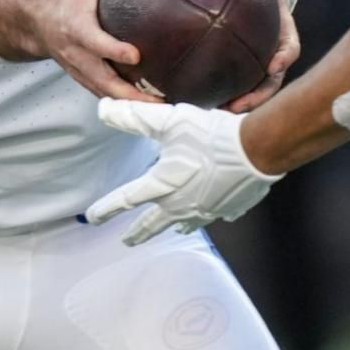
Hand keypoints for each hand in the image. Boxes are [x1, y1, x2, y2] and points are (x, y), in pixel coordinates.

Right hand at [0, 0, 162, 102]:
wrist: (35, 20)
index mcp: (76, 26)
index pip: (94, 42)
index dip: (113, 50)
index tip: (136, 55)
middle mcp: (75, 53)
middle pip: (102, 80)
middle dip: (130, 94)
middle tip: (161, 101)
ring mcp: (78, 70)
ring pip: (105, 94)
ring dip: (132, 105)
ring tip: (164, 110)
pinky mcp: (83, 79)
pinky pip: (105, 94)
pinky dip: (125, 103)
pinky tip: (151, 106)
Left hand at [85, 100, 282, 244]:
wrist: (257, 150)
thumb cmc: (210, 135)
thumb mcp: (168, 121)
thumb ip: (134, 117)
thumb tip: (103, 109)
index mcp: (162, 185)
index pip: (126, 200)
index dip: (107, 208)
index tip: (93, 217)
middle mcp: (181, 204)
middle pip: (153, 224)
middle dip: (138, 233)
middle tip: (128, 241)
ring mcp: (207, 210)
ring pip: (185, 224)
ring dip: (174, 226)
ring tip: (172, 229)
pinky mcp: (230, 209)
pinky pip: (217, 215)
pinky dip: (212, 213)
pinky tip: (214, 210)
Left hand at [222, 0, 299, 112]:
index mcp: (282, 29)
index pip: (290, 47)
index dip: (284, 58)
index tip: (275, 66)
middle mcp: (272, 51)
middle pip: (271, 81)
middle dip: (257, 97)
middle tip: (236, 107)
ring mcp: (256, 62)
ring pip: (250, 90)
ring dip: (235, 104)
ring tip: (211, 112)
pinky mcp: (239, 67)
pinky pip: (230, 83)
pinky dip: (216, 93)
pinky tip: (191, 100)